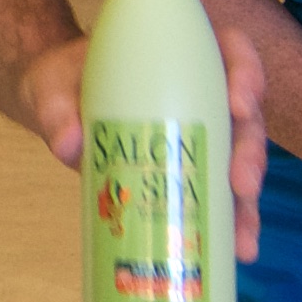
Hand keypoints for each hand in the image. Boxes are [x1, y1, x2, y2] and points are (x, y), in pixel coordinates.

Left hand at [24, 31, 265, 262]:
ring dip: (248, 201)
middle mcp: (201, 93)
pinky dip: (231, 222)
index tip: (237, 104)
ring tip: (243, 239)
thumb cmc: (62, 84)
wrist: (55, 107)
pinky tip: (236, 250)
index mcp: (180, 56)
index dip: (245, 74)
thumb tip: (69, 145)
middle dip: (250, 152)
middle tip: (241, 183)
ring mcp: (199, 134)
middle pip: (244, 117)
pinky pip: (219, 193)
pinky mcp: (189, 170)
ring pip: (239, 162)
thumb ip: (56, 110)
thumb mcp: (52, 88)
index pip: (229, 51)